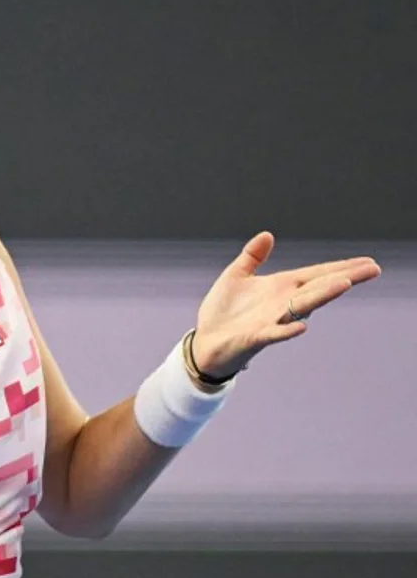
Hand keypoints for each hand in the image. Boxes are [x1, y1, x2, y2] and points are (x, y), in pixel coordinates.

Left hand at [189, 232, 380, 379]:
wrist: (205, 342)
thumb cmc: (223, 312)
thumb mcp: (236, 277)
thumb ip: (252, 257)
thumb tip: (267, 235)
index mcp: (280, 287)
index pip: (316, 274)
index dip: (340, 268)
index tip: (368, 262)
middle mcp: (282, 304)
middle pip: (318, 288)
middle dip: (344, 278)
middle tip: (373, 269)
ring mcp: (272, 321)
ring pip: (301, 307)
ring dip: (321, 296)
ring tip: (344, 284)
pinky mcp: (255, 337)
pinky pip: (274, 334)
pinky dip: (287, 330)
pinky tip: (301, 326)